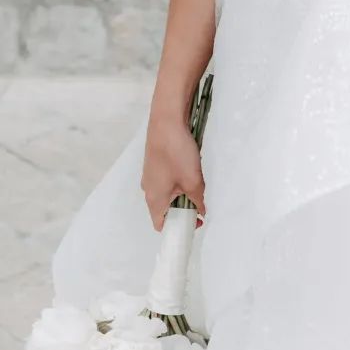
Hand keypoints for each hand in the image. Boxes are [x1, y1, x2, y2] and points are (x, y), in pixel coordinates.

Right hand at [141, 114, 205, 231]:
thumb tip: (202, 212)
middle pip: (164, 209)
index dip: (177, 228)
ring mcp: (149, 175)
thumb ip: (198, 201)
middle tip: (200, 204)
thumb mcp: (193, 181)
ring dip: (181, 194)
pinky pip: (165, 180)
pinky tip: (189, 170)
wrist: (166, 121)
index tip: (194, 223)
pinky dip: (177, 181)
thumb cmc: (177, 154)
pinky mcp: (153, 163)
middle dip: (182, 210)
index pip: (161, 225)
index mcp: (154, 199)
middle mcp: (148, 190)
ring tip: (197, 185)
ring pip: (166, 194)